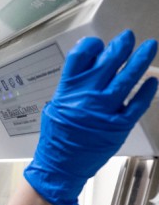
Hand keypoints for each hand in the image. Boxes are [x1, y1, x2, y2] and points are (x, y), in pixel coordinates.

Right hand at [24, 29, 157, 204]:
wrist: (60, 167)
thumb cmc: (57, 139)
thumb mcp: (56, 107)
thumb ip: (72, 88)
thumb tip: (90, 70)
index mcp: (67, 91)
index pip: (80, 58)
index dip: (91, 46)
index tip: (98, 45)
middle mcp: (86, 98)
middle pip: (107, 63)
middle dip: (120, 47)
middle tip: (128, 38)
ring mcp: (103, 112)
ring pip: (127, 79)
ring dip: (140, 61)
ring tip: (149, 47)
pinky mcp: (117, 126)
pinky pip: (136, 105)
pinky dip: (146, 92)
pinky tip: (152, 81)